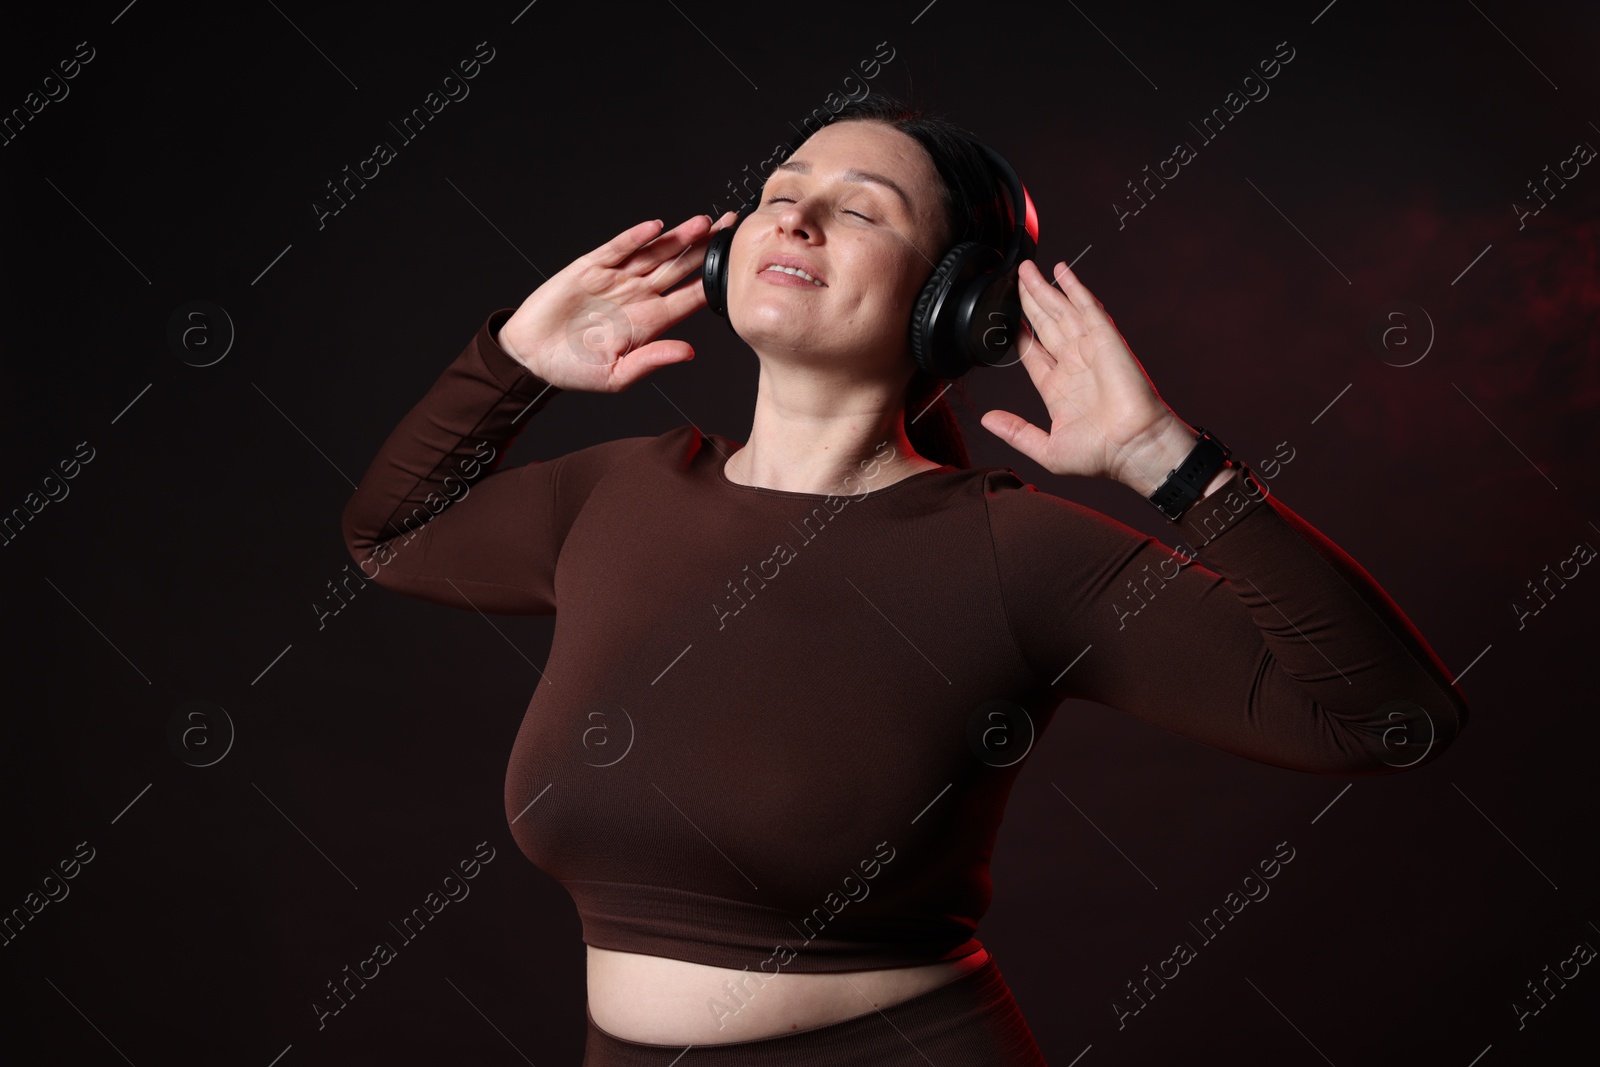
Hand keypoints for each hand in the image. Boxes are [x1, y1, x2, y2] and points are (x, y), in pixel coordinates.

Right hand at [495, 210, 740, 392]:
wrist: (532, 356)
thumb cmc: (574, 369)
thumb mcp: (617, 375)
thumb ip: (653, 360)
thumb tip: (689, 353)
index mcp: (651, 322)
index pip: (691, 298)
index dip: (714, 281)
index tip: (738, 267)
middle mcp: (639, 295)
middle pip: (681, 267)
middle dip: (706, 248)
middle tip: (733, 227)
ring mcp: (616, 279)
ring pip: (655, 253)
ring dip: (678, 238)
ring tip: (703, 223)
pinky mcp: (591, 268)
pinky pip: (618, 248)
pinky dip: (635, 238)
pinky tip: (655, 227)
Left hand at [979, 259, 1194, 493]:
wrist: (1134, 448)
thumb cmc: (1100, 455)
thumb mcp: (1046, 448)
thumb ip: (1016, 432)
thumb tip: (987, 420)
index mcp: (1058, 389)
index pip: (1033, 353)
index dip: (1020, 334)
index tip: (1008, 318)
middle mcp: (1073, 365)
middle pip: (1044, 324)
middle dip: (1029, 300)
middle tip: (1016, 278)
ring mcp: (1088, 349)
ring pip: (1060, 310)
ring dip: (1044, 288)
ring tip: (1028, 268)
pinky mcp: (1105, 339)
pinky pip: (1085, 307)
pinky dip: (1073, 287)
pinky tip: (1061, 270)